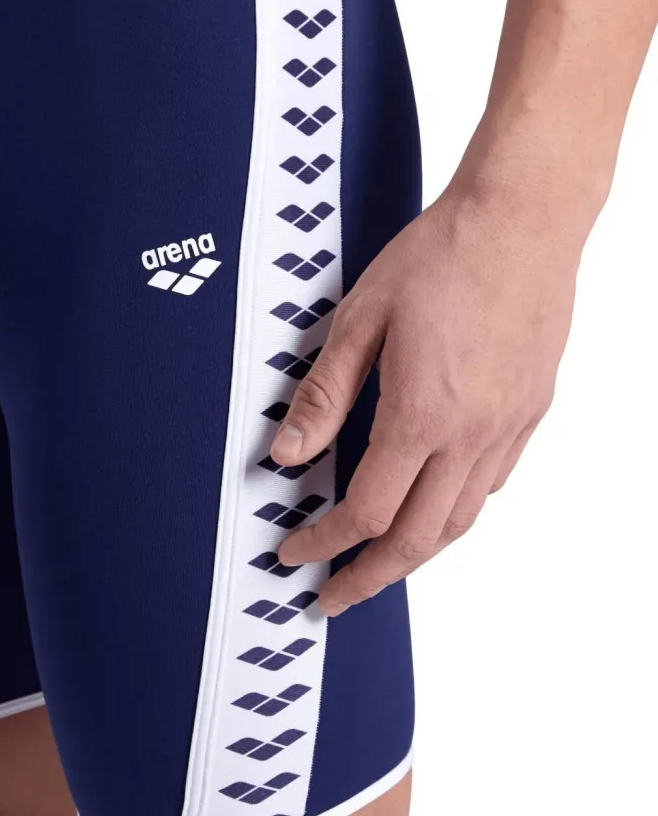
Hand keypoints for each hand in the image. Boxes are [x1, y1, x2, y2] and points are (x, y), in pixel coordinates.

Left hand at [272, 179, 579, 615]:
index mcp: (421, 416)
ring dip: (415, 554)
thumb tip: (285, 454)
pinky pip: (490, 485)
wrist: (521, 220)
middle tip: (334, 595)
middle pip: (418, 539)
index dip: (322, 541)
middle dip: (369, 577)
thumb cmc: (440, 257)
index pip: (365, 511)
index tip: (294, 552)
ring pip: (460, 520)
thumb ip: (323, 395)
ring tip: (379, 564)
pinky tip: (433, 504)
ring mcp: (508, 427)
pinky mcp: (530, 411)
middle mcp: (471, 435)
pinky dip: (455, 512)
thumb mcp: (359, 319)